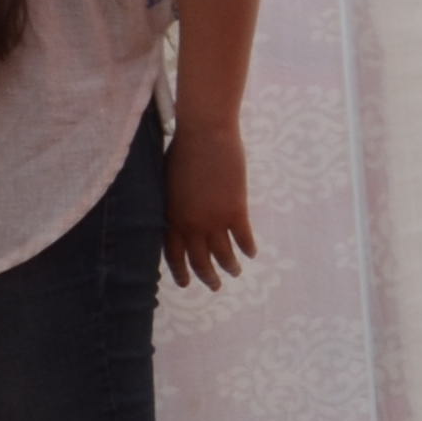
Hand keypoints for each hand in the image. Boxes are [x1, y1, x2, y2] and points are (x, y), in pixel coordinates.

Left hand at [163, 115, 256, 290]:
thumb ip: (175, 204)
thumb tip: (181, 214)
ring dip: (230, 267)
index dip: (181, 272)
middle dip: (208, 278)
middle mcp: (191, 226)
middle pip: (200, 262)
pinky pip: (244, 239)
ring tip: (235, 272)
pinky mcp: (236, 211)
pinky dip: (248, 249)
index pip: (173, 255)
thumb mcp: (169, 182)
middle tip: (214, 286)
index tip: (186, 283)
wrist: (205, 134)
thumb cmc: (183, 149)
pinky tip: (251, 253)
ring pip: (224, 255)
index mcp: (172, 217)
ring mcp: (215, 221)